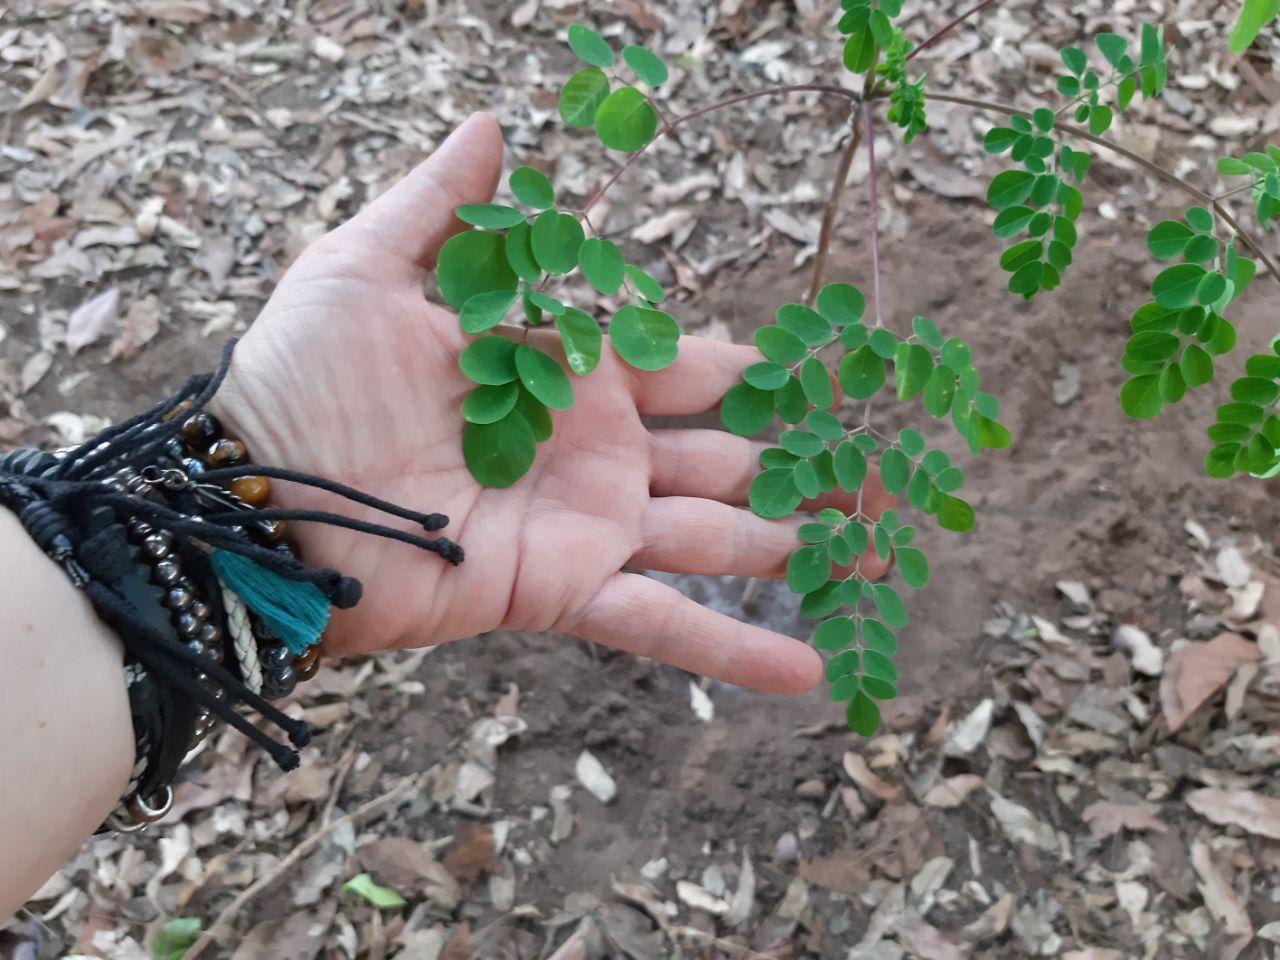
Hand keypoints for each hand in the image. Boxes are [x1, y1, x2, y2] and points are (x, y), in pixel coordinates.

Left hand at [212, 113, 891, 694]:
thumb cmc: (302, 376)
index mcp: (564, 370)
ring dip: (791, 545)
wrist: (257, 494)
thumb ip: (443, 203)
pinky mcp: (565, 589)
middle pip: (719, 454)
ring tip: (875, 551)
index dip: (746, 368)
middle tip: (879, 465)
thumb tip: (491, 124)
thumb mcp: (367, 267)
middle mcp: (591, 450)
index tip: (819, 365)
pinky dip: (737, 647)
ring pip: (713, 537)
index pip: (679, 366)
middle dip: (796, 458)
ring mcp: (585, 524)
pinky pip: (663, 624)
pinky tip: (812, 671)